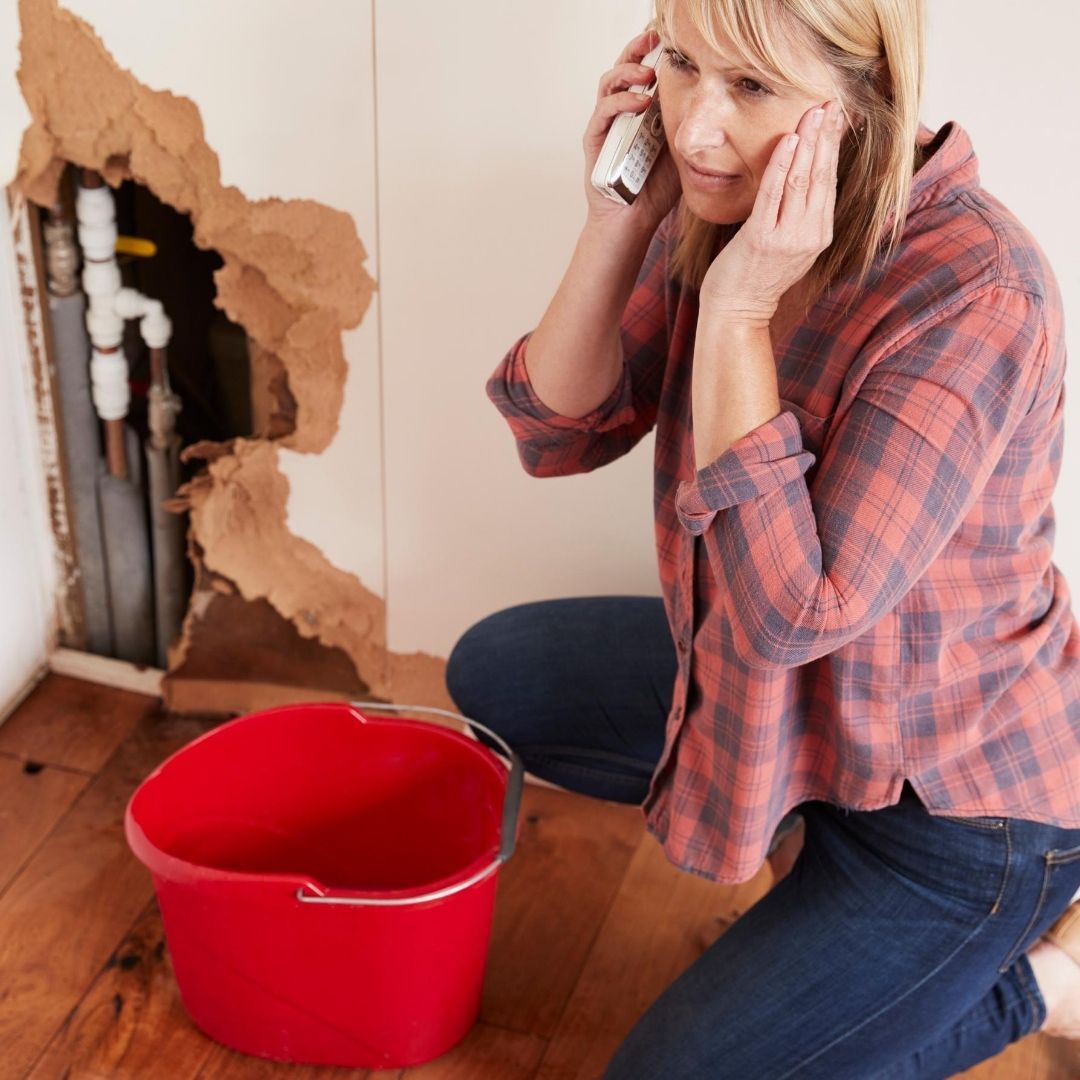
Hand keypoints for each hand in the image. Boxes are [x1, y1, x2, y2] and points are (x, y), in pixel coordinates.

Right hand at [583, 29, 681, 232]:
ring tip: (647, 71)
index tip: (672, 38)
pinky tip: (639, 101)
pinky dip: (620, 102)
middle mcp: (623, 113)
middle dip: (637, 48)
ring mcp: (608, 125)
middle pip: (624, 68)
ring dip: (628, 71)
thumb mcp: (683, 150)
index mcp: (644, 111)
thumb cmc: (656, 190)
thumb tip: (717, 103)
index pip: (645, 71)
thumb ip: (690, 126)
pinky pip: (604, 112)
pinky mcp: (596, 140)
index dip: (655, 51)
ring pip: (609, 83)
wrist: (634, 220)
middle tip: (653, 36)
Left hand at [699, 99, 845, 324]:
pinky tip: (788, 140)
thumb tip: (802, 176)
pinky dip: (782, 164)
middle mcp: (810, 235)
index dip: (834, 146)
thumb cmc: (755, 275)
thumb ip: (799, 214)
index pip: (829, 181)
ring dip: (808, 142)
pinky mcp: (762, 238)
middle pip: (822, 175)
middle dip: (827, 136)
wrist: (737, 310)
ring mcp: (788, 238)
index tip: (836, 116)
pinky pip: (774, 193)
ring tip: (812, 112)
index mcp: (819, 234)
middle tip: (830, 102)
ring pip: (803, 180)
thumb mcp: (788, 244)